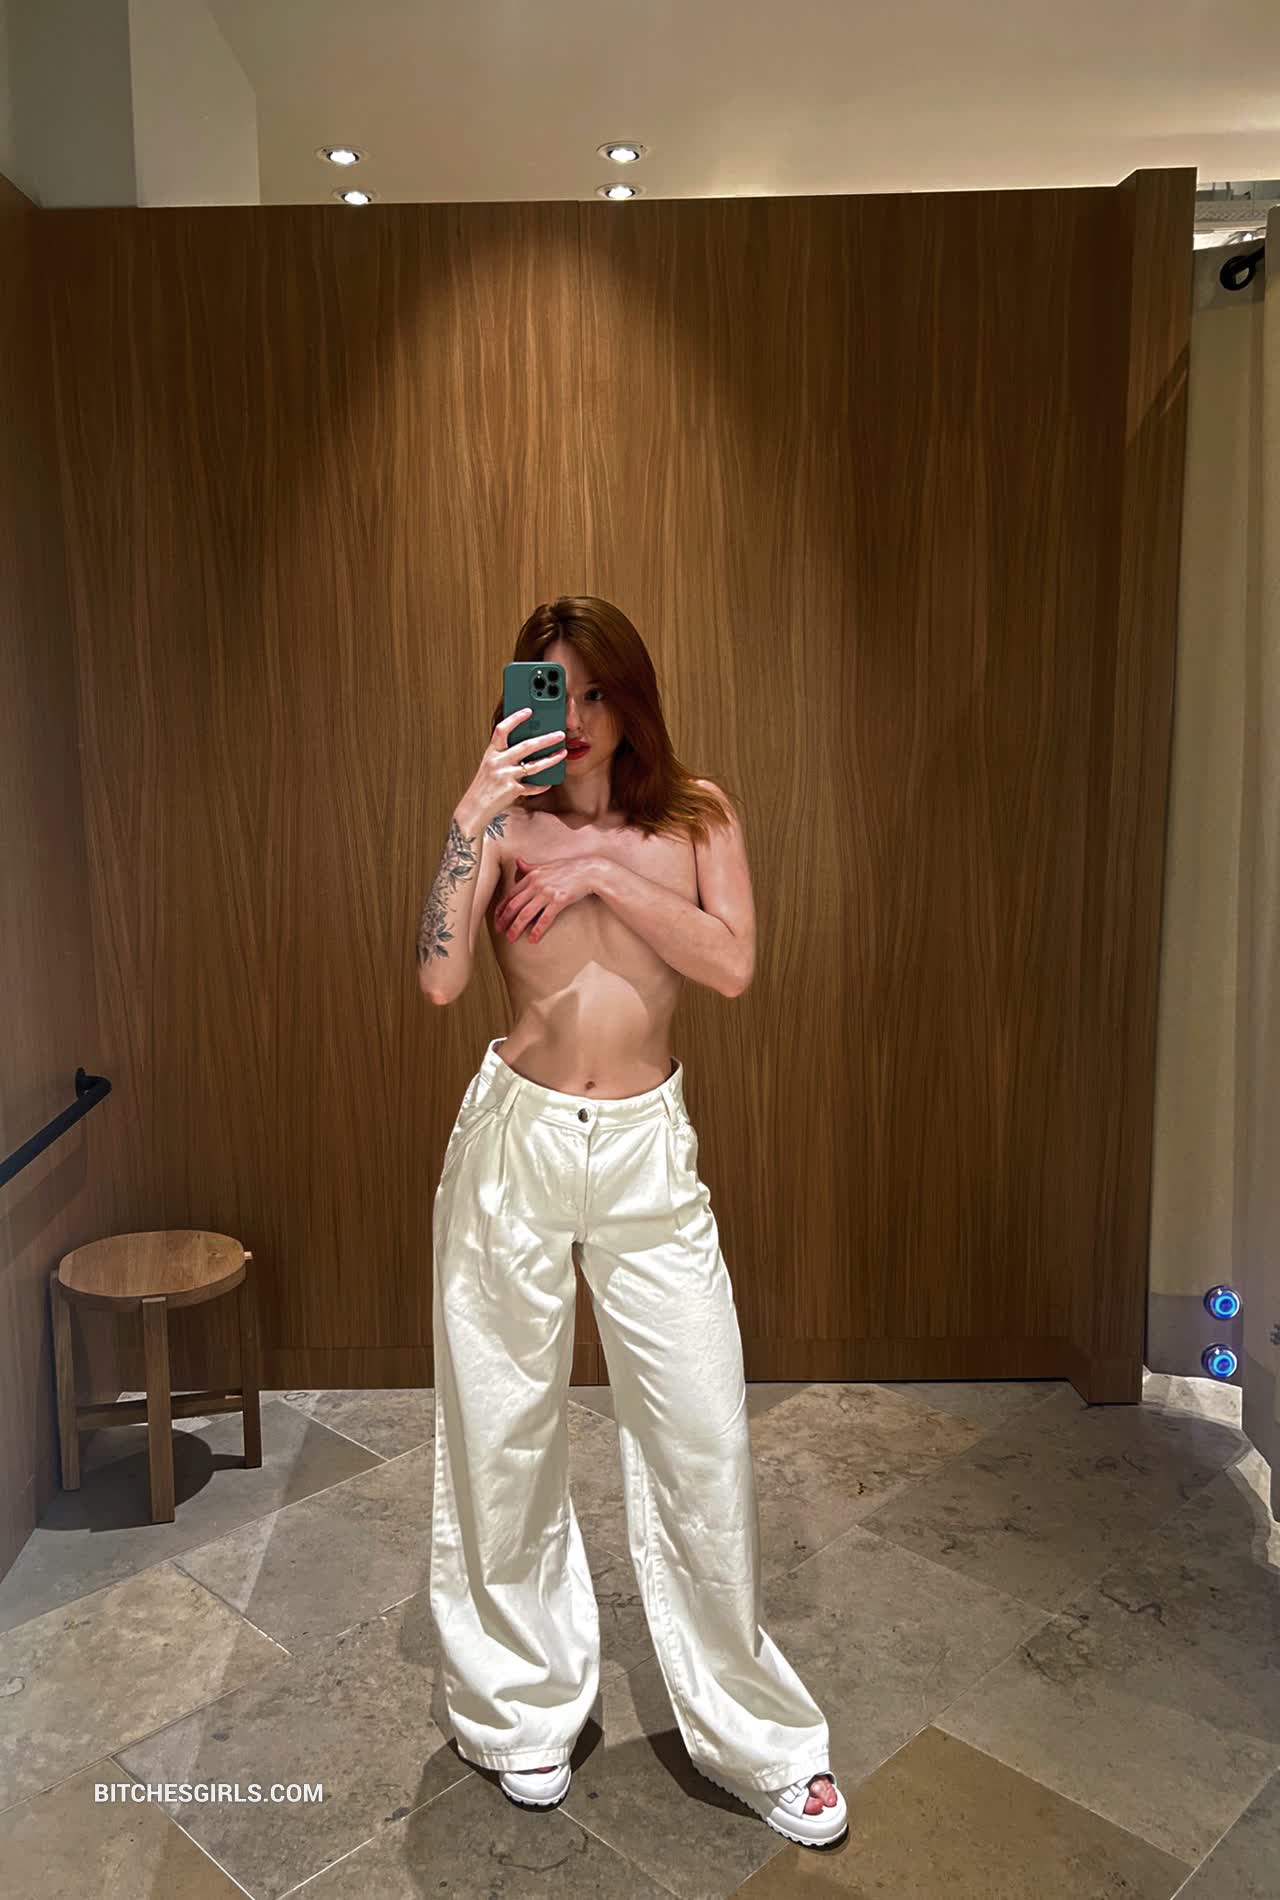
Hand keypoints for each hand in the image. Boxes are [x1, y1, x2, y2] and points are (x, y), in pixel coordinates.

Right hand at [455, 708, 566, 833]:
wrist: (475, 808)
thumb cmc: (485, 785)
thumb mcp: (491, 765)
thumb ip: (505, 755)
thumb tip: (529, 744)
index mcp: (491, 753)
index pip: (502, 730)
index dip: (515, 718)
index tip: (529, 710)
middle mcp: (497, 762)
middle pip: (525, 746)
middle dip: (545, 739)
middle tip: (560, 734)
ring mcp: (505, 776)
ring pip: (534, 766)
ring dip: (551, 759)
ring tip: (563, 753)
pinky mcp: (511, 791)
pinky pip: (532, 787)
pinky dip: (541, 785)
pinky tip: (549, 782)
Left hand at [494, 854, 601, 942]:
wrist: (588, 871)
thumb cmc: (568, 869)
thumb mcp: (546, 865)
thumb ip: (530, 867)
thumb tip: (518, 862)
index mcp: (531, 876)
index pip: (511, 894)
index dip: (502, 908)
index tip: (497, 918)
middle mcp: (536, 884)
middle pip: (514, 905)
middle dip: (504, 920)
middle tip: (500, 931)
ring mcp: (547, 893)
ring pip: (525, 914)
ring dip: (516, 928)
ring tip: (511, 938)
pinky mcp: (558, 901)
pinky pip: (544, 919)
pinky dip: (537, 930)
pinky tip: (533, 939)